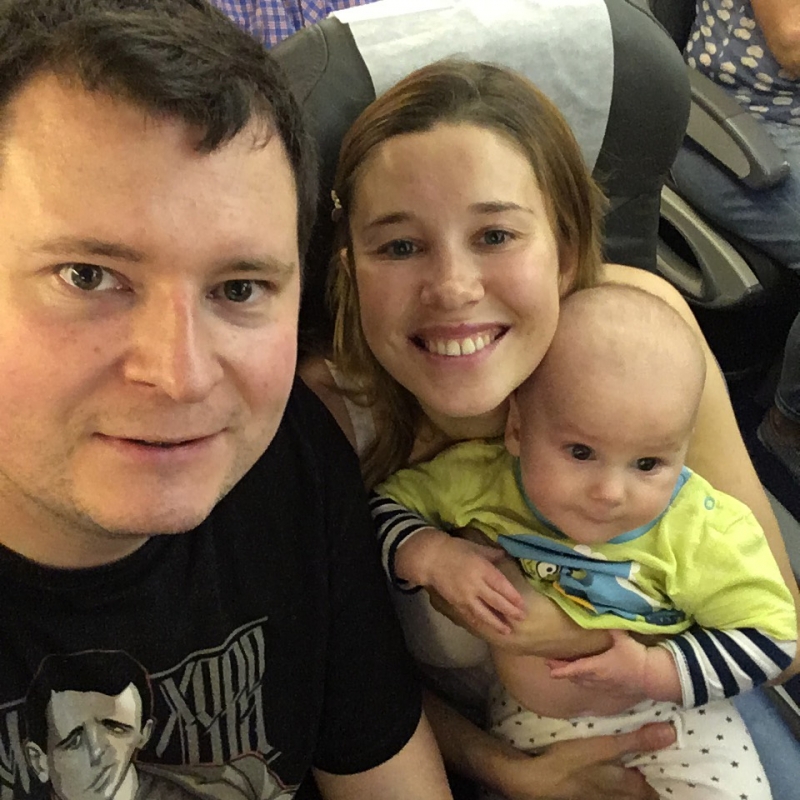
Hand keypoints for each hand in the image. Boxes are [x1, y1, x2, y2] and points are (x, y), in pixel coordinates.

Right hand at [418, 534, 525, 634]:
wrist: (430, 559)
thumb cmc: (454, 549)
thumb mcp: (475, 547)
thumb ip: (492, 554)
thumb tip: (505, 555)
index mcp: (482, 569)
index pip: (501, 585)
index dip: (513, 597)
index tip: (523, 605)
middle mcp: (475, 585)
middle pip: (496, 601)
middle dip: (510, 611)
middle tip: (522, 618)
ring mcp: (465, 596)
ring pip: (484, 613)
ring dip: (496, 623)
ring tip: (507, 631)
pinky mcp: (456, 603)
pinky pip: (470, 616)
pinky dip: (480, 622)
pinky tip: (487, 628)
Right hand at [500, 723, 674, 799]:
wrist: (537, 780)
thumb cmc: (572, 762)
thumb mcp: (604, 747)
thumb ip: (637, 741)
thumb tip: (671, 732)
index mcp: (627, 786)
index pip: (652, 790)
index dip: (660, 778)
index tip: (665, 764)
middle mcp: (617, 797)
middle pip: (639, 794)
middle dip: (646, 782)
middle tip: (649, 763)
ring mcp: (600, 798)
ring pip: (623, 794)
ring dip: (629, 782)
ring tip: (630, 766)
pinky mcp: (585, 795)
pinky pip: (607, 792)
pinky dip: (612, 784)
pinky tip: (603, 772)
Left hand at [546, 629, 645, 686]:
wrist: (653, 677)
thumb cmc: (636, 657)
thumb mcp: (622, 638)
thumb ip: (610, 626)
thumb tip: (599, 612)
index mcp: (596, 666)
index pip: (574, 669)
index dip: (560, 669)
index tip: (549, 668)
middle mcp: (598, 679)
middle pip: (576, 677)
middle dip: (563, 672)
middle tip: (552, 666)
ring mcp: (605, 686)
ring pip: (584, 684)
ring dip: (574, 678)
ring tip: (566, 672)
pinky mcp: (613, 690)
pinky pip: (594, 687)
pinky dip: (585, 682)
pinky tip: (587, 679)